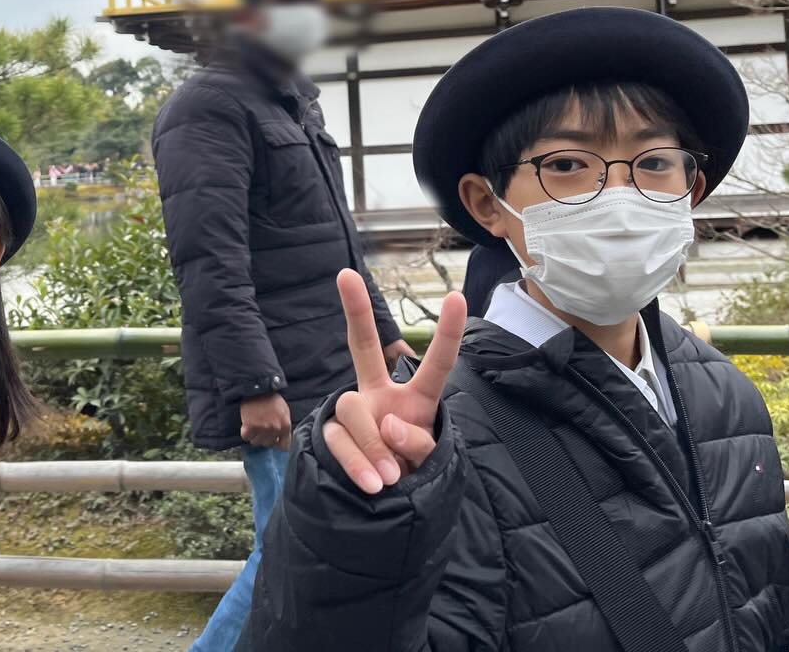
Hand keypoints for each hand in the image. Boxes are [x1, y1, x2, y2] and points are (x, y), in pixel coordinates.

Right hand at [240, 392, 291, 449]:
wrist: (257, 388)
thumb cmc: (271, 399)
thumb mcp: (285, 411)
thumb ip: (284, 427)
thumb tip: (280, 441)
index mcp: (286, 426)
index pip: (284, 446)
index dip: (277, 442)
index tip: (274, 439)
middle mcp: (275, 429)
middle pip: (268, 444)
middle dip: (265, 437)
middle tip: (262, 427)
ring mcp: (262, 428)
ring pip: (256, 442)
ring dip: (254, 435)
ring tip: (255, 424)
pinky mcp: (250, 426)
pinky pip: (246, 437)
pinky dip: (246, 432)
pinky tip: (248, 424)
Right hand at [323, 269, 464, 494]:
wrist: (380, 513)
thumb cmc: (413, 477)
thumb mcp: (430, 461)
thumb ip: (417, 441)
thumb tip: (389, 424)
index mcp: (416, 399)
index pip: (435, 363)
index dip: (448, 332)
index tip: (457, 296)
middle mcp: (381, 396)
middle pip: (364, 347)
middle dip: (356, 311)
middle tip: (346, 275)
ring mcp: (354, 413)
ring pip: (352, 409)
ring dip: (372, 445)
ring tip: (390, 477)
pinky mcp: (331, 434)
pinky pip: (338, 439)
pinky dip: (357, 462)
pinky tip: (372, 483)